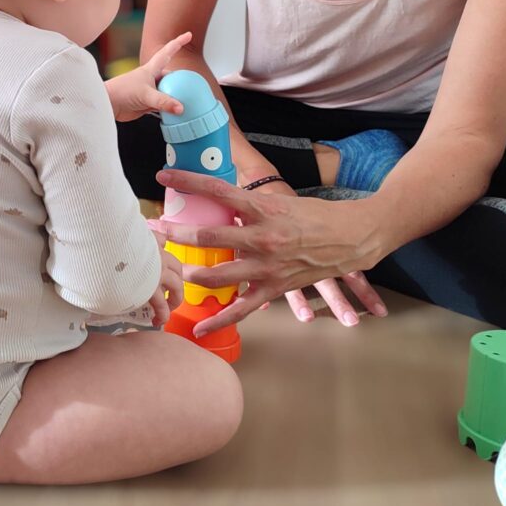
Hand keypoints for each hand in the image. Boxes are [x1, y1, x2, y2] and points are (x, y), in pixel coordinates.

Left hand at [105, 32, 191, 121]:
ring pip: (167, 92)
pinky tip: (175, 113)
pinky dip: (169, 109)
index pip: (168, 52)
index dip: (178, 42)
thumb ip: (164, 102)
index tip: (188, 35)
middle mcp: (151, 79)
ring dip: (175, 96)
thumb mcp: (146, 95)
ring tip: (188, 100)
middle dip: (180, 78)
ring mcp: (149, 91)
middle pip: (171, 76)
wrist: (108, 104)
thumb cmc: (121, 92)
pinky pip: (162, 106)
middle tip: (192, 84)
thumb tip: (180, 107)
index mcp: (151, 70)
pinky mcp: (146, 104)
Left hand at [150, 168, 384, 336]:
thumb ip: (249, 205)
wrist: (352, 238)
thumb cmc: (315, 215)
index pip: (216, 190)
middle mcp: (262, 238)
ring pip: (217, 276)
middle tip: (154, 230)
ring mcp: (267, 267)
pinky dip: (218, 321)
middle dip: (175, 234)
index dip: (187, 181)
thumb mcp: (280, 201)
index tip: (162, 177)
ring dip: (190, 274)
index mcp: (263, 209)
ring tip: (173, 270)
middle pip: (207, 238)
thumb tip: (217, 200)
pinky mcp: (274, 289)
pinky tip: (199, 329)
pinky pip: (241, 310)